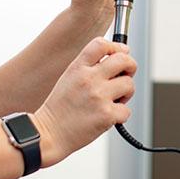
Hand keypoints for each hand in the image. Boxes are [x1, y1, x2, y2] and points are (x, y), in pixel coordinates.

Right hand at [33, 37, 136, 165]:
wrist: (49, 134)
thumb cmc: (60, 109)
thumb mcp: (69, 78)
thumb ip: (89, 67)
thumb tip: (120, 56)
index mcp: (78, 68)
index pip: (101, 44)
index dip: (116, 46)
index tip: (120, 53)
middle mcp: (89, 79)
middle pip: (123, 60)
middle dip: (130, 66)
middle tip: (126, 75)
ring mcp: (98, 97)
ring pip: (129, 84)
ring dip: (126, 93)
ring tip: (113, 100)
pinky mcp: (106, 115)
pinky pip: (126, 110)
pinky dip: (120, 115)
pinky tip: (108, 116)